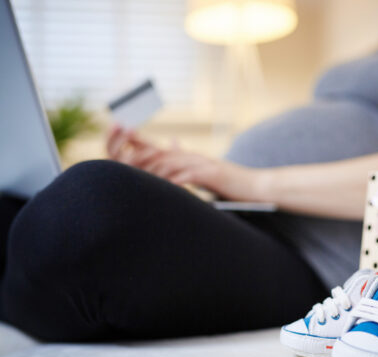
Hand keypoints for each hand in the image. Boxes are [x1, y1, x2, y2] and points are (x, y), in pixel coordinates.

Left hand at [105, 125, 268, 201]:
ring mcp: (202, 163)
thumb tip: (176, 170)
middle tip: (118, 165)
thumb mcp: (208, 176)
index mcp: (190, 157)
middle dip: (138, 158)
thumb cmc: (232, 186)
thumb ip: (189, 171)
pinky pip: (186, 175)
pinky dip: (171, 181)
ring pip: (169, 163)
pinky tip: (159, 188)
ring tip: (133, 179)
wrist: (258, 187)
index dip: (139, 146)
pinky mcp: (211, 174)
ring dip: (150, 171)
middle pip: (159, 153)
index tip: (119, 149)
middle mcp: (193, 156)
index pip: (159, 148)